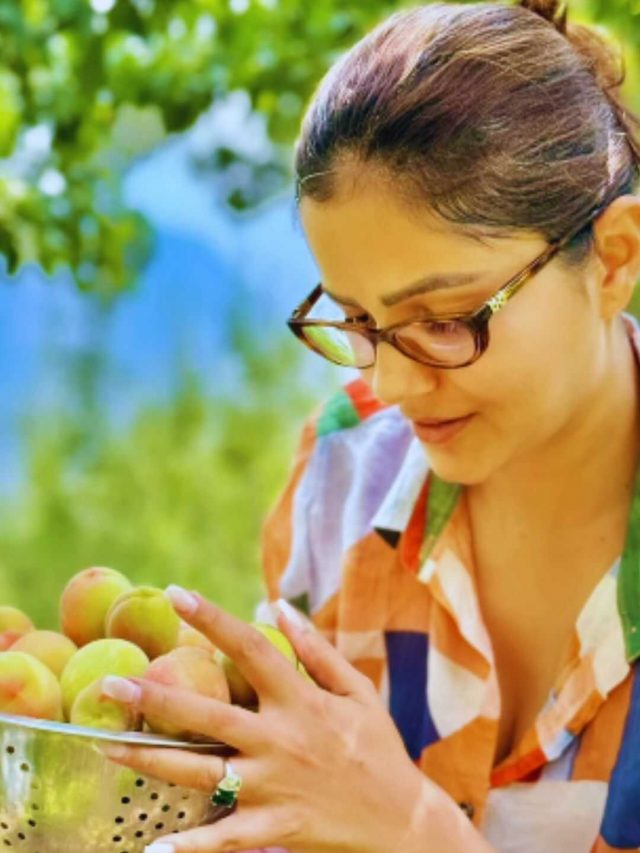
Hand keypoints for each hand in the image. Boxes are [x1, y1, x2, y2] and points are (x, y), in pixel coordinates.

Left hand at [99, 587, 487, 852]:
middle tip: (109, 684)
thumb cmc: (377, 748)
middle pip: (207, 713)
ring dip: (150, 758)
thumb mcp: (357, 691)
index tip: (175, 594)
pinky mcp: (274, 828)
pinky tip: (153, 847)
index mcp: (300, 700)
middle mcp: (279, 739)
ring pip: (200, 771)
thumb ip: (316, 649)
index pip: (249, 648)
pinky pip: (224, 838)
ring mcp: (272, 786)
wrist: (401, 820)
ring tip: (106, 745)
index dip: (211, 618)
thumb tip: (278, 606)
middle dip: (155, 698)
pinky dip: (190, 846)